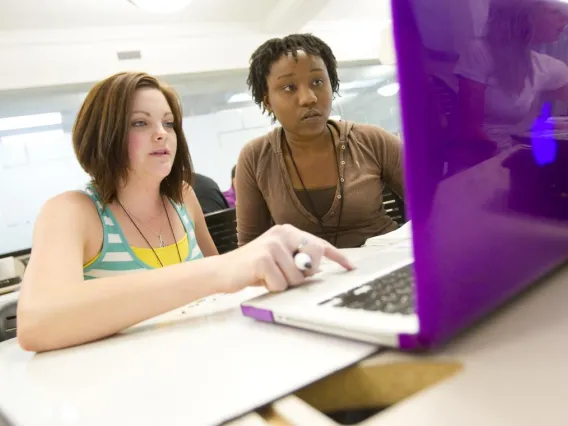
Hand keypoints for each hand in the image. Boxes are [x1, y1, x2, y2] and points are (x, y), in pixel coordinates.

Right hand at [221, 224, 354, 292]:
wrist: (222, 271)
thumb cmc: (254, 269)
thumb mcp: (279, 260)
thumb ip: (298, 260)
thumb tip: (318, 270)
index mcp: (288, 232)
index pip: (319, 244)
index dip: (337, 257)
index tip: (351, 267)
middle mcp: (282, 233)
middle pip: (313, 262)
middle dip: (303, 275)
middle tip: (283, 275)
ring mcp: (272, 244)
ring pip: (298, 278)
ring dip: (284, 284)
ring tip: (268, 277)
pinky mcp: (263, 258)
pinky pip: (282, 284)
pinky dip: (273, 288)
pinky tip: (260, 280)